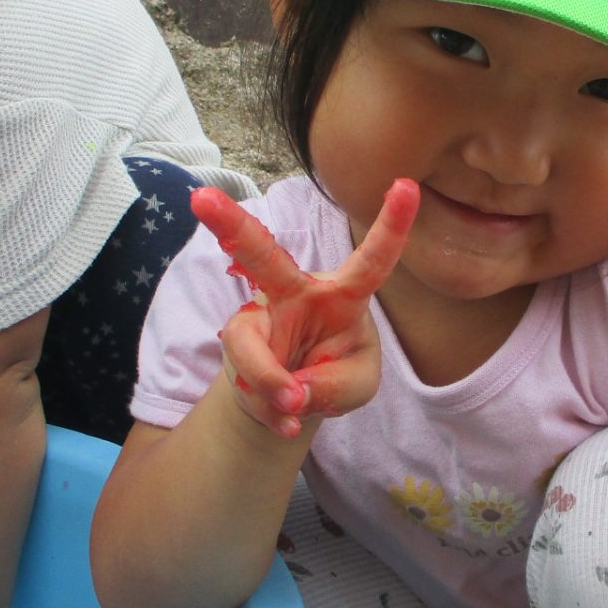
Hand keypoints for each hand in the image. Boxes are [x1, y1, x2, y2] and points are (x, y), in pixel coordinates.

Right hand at [189, 179, 418, 438]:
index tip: (407, 185)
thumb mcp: (357, 386)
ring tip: (293, 406)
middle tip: (201, 199)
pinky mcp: (238, 342)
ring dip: (270, 383)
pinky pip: (246, 375)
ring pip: (246, 339)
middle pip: (263, 256)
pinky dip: (270, 407)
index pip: (371, 260)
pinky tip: (286, 422)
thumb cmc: (335, 375)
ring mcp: (260, 316)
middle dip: (232, 224)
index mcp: (342, 295)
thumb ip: (337, 385)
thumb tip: (293, 391)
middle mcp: (295, 293)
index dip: (391, 225)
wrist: (292, 399)